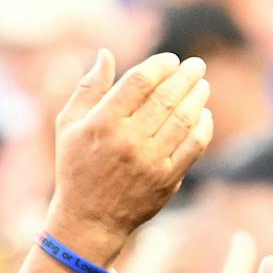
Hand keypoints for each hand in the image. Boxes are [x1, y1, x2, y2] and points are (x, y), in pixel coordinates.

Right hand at [47, 51, 213, 265]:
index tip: (171, 59)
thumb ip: (88, 88)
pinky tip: (204, 115)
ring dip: (197, 99)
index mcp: (103, 122)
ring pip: (183, 121)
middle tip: (197, 65)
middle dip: (185, 77)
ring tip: (203, 85)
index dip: (159, 66)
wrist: (90, 218)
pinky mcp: (167, 179)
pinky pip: (193, 148)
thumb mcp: (68, 124)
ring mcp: (151, 161)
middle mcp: (128, 140)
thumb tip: (105, 54)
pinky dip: (203, 128)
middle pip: (165, 98)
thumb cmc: (77, 166)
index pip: (138, 83)